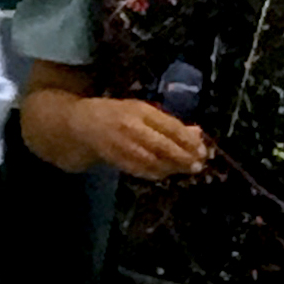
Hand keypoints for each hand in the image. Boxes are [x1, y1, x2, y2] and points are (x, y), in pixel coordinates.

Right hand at [58, 96, 211, 180]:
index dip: (189, 140)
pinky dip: (155, 173)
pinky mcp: (114, 158)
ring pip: (152, 160)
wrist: (80, 124)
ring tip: (184, 170)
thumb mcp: (142, 112)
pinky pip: (139, 169)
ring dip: (171, 168)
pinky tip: (165, 173)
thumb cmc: (115, 114)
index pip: (171, 126)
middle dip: (183, 157)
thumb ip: (168, 123)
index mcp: (140, 110)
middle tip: (198, 165)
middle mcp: (131, 126)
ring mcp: (121, 143)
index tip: (203, 150)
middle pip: (163, 146)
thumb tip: (197, 133)